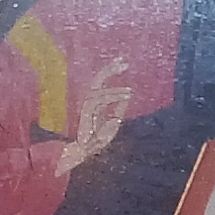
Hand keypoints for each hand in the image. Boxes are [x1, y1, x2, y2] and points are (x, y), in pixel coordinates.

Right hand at [54, 59, 130, 175]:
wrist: (84, 153)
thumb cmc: (96, 141)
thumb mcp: (113, 125)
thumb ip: (119, 110)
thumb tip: (128, 98)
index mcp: (95, 101)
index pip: (101, 81)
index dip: (110, 69)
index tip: (123, 61)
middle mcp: (89, 101)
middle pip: (97, 80)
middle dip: (109, 69)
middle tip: (124, 62)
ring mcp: (86, 107)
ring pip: (98, 90)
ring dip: (115, 90)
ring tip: (130, 92)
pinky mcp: (85, 114)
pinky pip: (97, 101)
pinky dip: (112, 97)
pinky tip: (126, 97)